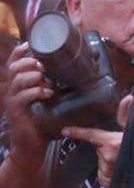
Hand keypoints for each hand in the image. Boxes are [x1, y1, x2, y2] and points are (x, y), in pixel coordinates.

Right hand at [4, 43, 52, 169]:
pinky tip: (48, 94)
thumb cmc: (42, 119)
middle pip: (15, 67)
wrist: (32, 144)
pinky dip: (36, 91)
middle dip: (31, 63)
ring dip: (36, 78)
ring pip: (19, 79)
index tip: (31, 44)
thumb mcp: (46, 98)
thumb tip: (69, 70)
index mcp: (18, 84)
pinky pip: (22, 96)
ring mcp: (12, 100)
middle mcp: (11, 90)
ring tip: (49, 84)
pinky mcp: (16, 111)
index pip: (13, 62)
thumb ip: (50, 84)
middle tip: (45, 68)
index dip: (20, 51)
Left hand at [61, 95, 132, 187]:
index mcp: (112, 142)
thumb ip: (127, 115)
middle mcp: (108, 157)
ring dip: (108, 160)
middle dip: (106, 147)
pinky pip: (103, 174)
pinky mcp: (107, 181)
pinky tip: (119, 169)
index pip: (91, 135)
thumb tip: (128, 98)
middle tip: (120, 148)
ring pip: (101, 161)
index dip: (77, 132)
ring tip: (122, 159)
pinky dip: (109, 172)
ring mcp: (107, 170)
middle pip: (98, 148)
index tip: (66, 130)